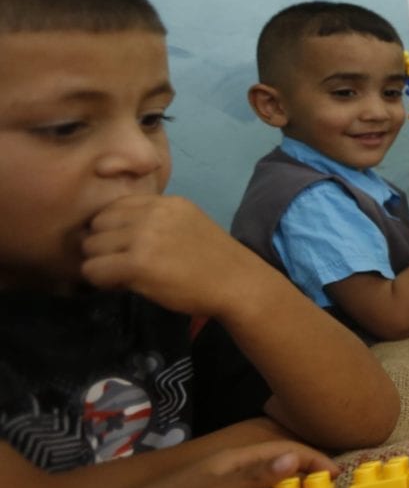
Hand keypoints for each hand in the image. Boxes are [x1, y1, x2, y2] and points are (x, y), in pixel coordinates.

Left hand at [79, 195, 268, 319]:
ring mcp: (144, 236)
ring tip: (121, 275)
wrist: (238, 284)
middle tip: (119, 263)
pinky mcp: (137, 263)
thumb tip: (116, 234)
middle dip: (103, 245)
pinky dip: (99, 280)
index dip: (113, 228)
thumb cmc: (215, 262)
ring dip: (100, 263)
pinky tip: (119, 285)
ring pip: (91, 247)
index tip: (123, 246)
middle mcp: (152, 213)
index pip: (115, 206)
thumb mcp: (187, 225)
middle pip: (98, 224)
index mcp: (166, 203)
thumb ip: (156, 221)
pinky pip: (93, 269)